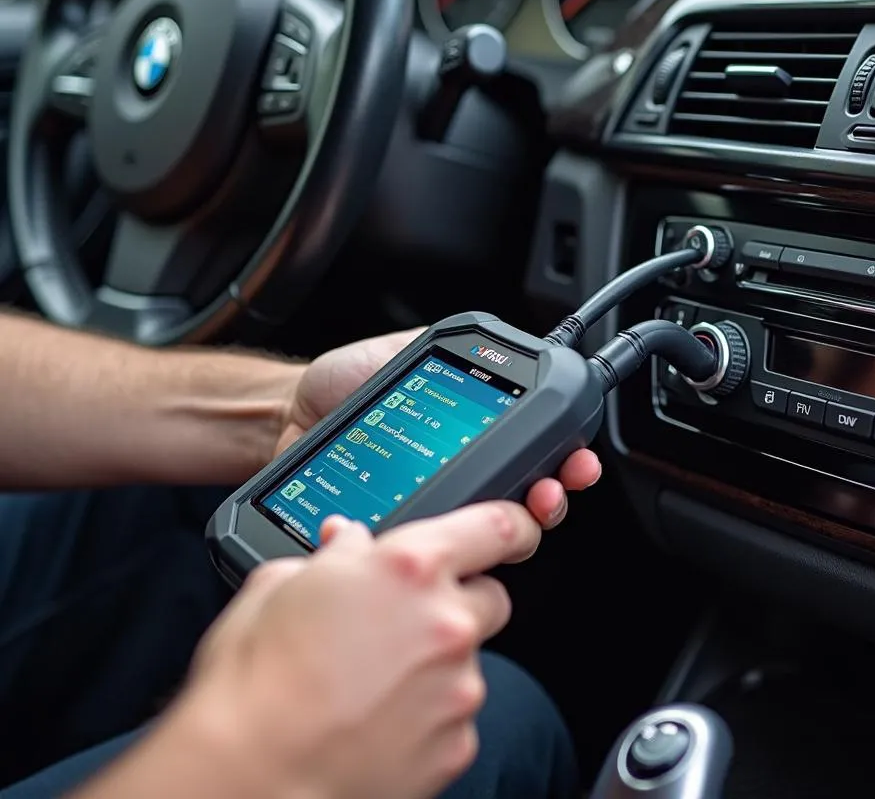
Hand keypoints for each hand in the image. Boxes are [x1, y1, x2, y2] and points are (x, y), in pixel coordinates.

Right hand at [179, 503, 540, 798]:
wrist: (246, 776)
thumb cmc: (256, 680)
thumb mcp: (282, 584)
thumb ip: (335, 554)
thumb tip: (349, 541)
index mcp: (410, 567)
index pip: (496, 528)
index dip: (512, 526)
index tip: (512, 533)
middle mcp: (447, 623)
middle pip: (491, 598)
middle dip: (457, 603)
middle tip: (403, 620)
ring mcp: (457, 689)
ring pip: (468, 662)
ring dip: (435, 664)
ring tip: (370, 682)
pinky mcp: (456, 745)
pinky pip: (455, 716)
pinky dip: (427, 715)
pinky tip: (376, 720)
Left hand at [278, 329, 602, 527]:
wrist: (280, 419)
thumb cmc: (338, 387)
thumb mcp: (398, 353)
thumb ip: (447, 351)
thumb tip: (497, 345)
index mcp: (470, 431)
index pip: (530, 448)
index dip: (562, 456)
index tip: (575, 457)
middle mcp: (459, 473)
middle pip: (524, 498)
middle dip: (552, 495)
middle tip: (552, 489)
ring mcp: (431, 507)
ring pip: (491, 534)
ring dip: (520, 526)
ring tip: (523, 510)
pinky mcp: (400, 535)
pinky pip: (435, 549)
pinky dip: (458, 546)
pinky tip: (458, 532)